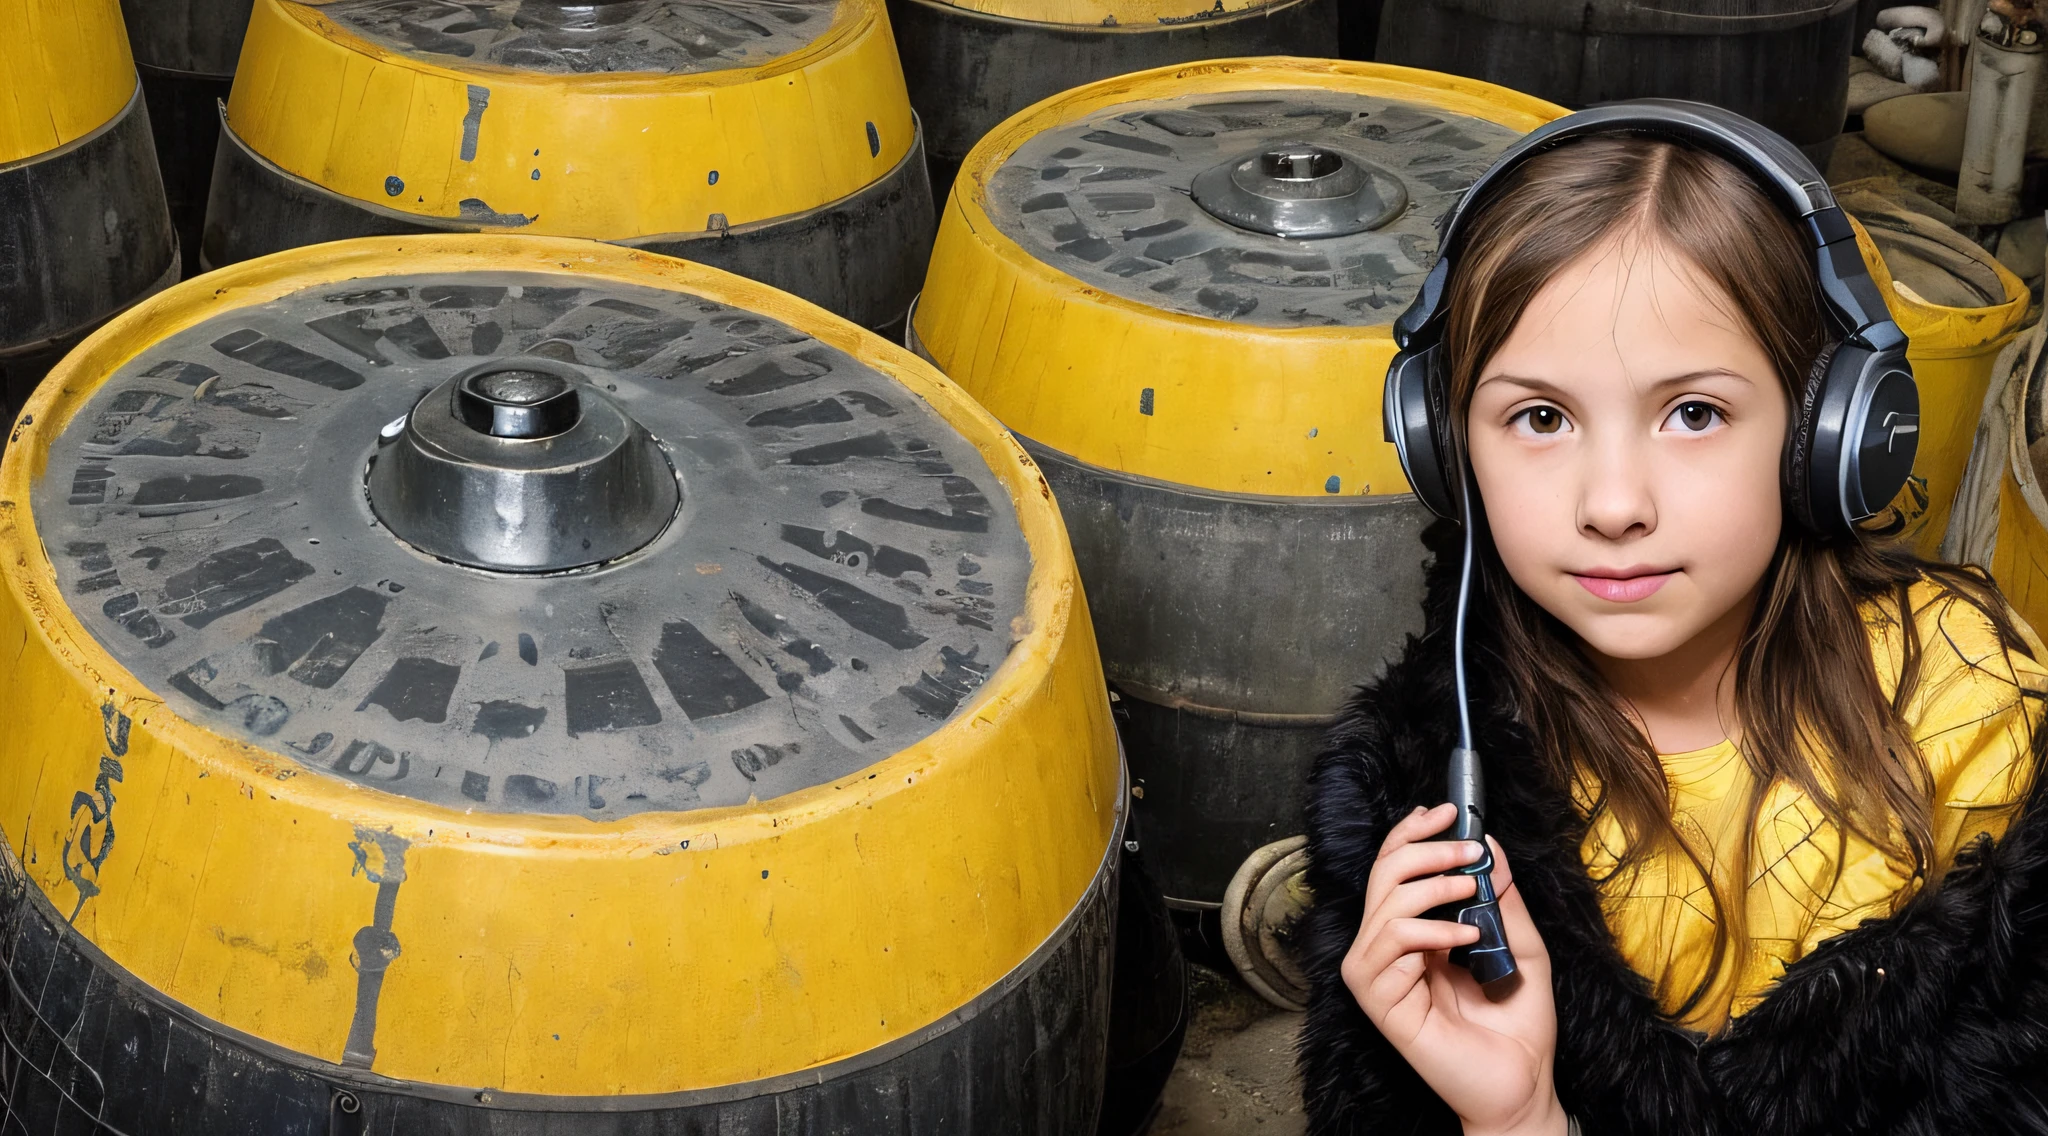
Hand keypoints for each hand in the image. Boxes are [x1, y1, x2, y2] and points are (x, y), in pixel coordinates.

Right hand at [1340, 803, 1564, 1135]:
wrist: (1522, 1084)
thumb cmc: (1518, 1025)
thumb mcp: (1522, 946)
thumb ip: (1504, 899)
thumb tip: (1490, 844)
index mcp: (1412, 934)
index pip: (1394, 870)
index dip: (1412, 835)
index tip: (1446, 811)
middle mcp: (1387, 950)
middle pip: (1383, 877)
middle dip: (1424, 849)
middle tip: (1468, 850)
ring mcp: (1380, 976)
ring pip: (1385, 906)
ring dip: (1432, 887)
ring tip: (1473, 893)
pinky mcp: (1381, 1002)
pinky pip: (1394, 944)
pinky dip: (1432, 932)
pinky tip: (1466, 938)